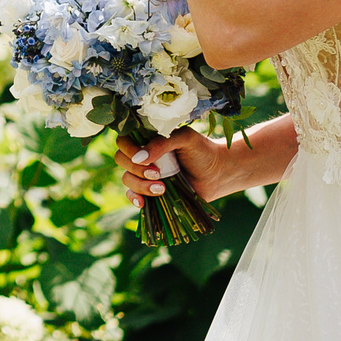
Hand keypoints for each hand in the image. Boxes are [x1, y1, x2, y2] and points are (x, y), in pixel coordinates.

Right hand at [114, 125, 242, 202]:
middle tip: (157, 173)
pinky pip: (132, 195)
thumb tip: (140, 158)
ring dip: (140, 186)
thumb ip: (162, 143)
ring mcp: (145, 174)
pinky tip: (143, 203)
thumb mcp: (185, 139)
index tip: (144, 159)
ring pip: (127, 179)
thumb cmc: (203, 151)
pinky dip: (134, 199)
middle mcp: (143, 155)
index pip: (124, 140)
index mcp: (148, 138)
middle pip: (121, 160)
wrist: (218, 174)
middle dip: (136, 170)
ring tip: (163, 189)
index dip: (129, 150)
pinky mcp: (150, 191)